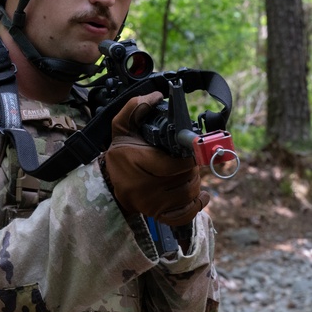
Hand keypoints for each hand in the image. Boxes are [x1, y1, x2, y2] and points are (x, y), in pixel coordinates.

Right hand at [101, 92, 209, 226]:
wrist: (111, 182)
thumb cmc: (122, 153)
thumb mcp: (122, 126)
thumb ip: (136, 107)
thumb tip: (156, 96)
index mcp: (137, 163)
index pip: (174, 165)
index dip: (190, 158)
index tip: (192, 150)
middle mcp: (143, 187)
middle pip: (185, 178)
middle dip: (192, 167)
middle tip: (189, 160)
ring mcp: (151, 204)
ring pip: (188, 194)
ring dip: (195, 182)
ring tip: (189, 173)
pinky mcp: (157, 215)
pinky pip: (185, 214)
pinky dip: (197, 204)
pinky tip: (201, 194)